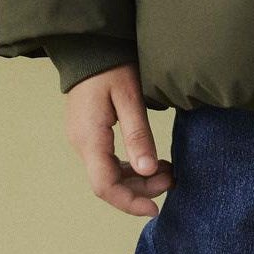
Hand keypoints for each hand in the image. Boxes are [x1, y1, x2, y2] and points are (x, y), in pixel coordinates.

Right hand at [63, 63, 174, 216]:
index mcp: (90, 138)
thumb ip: (138, 134)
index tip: (155, 208)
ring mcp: (83, 139)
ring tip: (167, 171)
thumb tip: (148, 171)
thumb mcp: (129, 96)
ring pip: (109, 173)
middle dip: (140, 188)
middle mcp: (81, 144)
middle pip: (108, 183)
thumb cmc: (111, 65)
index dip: (129, 202)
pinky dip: (129, 166)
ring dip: (137, 178)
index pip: (105, 186)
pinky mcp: (89, 133)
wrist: (90, 45)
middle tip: (172, 179)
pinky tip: (150, 161)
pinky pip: (107, 160)